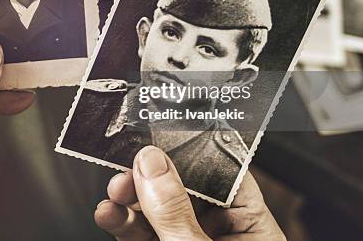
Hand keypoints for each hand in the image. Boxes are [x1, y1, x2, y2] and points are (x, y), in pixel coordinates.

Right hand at [95, 146, 284, 240]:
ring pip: (155, 210)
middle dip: (148, 175)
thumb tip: (152, 163)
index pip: (222, 172)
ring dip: (128, 198)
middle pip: (181, 187)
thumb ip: (175, 212)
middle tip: (126, 165)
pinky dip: (122, 223)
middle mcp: (222, 233)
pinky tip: (109, 213)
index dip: (188, 149)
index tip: (159, 131)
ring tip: (113, 192)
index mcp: (252, 227)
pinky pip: (141, 232)